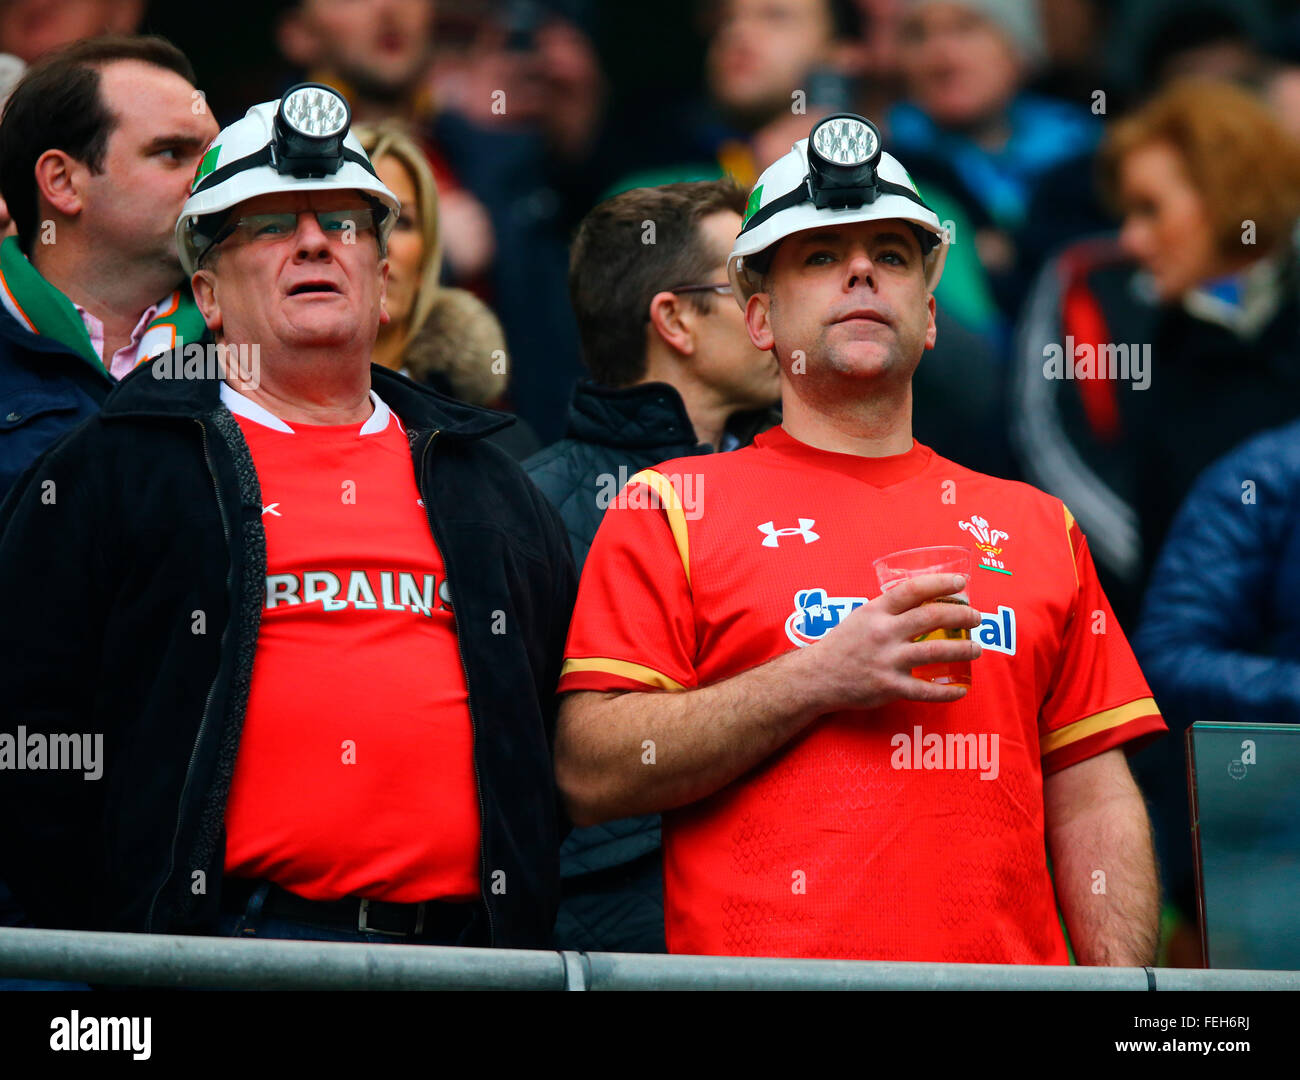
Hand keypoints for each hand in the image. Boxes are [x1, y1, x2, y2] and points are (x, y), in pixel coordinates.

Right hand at [797, 573, 981, 710]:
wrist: (817, 677)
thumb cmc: (842, 645)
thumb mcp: (861, 617)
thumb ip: (888, 610)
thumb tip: (923, 601)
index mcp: (876, 611)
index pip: (914, 590)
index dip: (941, 583)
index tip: (961, 583)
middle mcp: (884, 632)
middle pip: (932, 617)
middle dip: (962, 615)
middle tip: (976, 618)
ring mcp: (888, 660)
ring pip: (936, 651)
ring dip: (963, 649)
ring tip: (976, 649)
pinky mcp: (889, 687)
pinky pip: (926, 690)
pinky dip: (947, 692)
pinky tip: (961, 690)